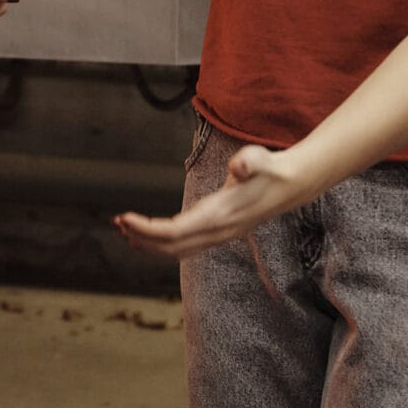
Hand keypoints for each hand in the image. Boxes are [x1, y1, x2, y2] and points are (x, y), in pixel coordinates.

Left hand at [113, 143, 327, 257]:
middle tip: (116, 223)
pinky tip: (148, 233)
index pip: (177, 231)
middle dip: (141, 237)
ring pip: (177, 250)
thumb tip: (241, 167)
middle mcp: (218, 232)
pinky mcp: (218, 234)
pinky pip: (185, 246)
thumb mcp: (260, 158)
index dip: (148, 229)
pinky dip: (163, 242)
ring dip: (149, 243)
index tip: (125, 219)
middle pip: (172, 246)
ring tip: (124, 230)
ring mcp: (219, 236)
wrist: (291, 186)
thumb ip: (250, 161)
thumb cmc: (270, 169)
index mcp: (220, 216)